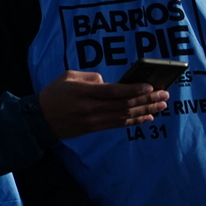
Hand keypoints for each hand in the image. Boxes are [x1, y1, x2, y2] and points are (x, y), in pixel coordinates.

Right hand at [39, 70, 168, 138]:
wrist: (41, 119)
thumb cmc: (54, 93)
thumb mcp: (67, 76)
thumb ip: (90, 77)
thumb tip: (109, 83)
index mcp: (83, 92)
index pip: (113, 91)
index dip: (132, 90)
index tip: (150, 87)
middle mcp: (90, 108)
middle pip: (124, 104)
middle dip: (146, 100)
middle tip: (164, 95)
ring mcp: (94, 120)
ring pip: (125, 115)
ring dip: (145, 110)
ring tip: (162, 106)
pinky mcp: (95, 128)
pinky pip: (119, 124)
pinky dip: (135, 121)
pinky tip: (148, 117)